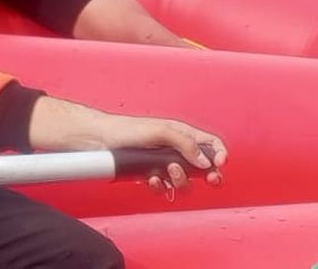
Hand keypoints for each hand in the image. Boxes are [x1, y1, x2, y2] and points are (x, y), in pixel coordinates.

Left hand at [29, 97, 226, 192]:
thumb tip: (205, 161)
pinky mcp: (149, 175)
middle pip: (203, 167)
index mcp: (182, 133)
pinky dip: (161, 187)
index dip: (219, 155)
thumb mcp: (160, 131)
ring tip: (167, 172)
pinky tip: (151, 180)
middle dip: (207, 175)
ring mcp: (163, 163)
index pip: (211, 144)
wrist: (98, 140)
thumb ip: (185, 143)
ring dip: (181, 181)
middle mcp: (175, 149)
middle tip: (207, 179)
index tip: (218, 166)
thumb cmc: (126, 129)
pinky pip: (164, 188)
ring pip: (185, 181)